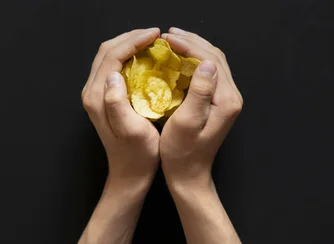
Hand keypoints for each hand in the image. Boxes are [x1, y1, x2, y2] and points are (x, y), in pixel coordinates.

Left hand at [81, 27, 160, 190]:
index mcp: (98, 97)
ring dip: (130, 45)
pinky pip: (115, 67)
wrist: (130, 174)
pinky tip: (147, 58)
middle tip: (155, 34)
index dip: (133, 41)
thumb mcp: (132, 131)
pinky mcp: (106, 98)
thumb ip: (117, 103)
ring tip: (153, 42)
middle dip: (131, 38)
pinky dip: (130, 56)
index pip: (112, 56)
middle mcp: (93, 92)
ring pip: (110, 57)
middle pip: (107, 51)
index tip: (156, 35)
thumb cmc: (138, 155)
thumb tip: (114, 76)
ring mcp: (98, 95)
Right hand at [159, 27, 242, 185]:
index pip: (211, 60)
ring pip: (214, 63)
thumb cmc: (182, 153)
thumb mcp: (187, 122)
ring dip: (194, 48)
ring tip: (172, 40)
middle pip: (215, 57)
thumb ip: (200, 92)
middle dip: (192, 41)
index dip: (189, 44)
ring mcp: (227, 100)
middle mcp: (231, 97)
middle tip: (168, 34)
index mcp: (227, 100)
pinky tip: (178, 58)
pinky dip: (194, 61)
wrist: (189, 175)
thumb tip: (207, 63)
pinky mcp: (219, 103)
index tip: (167, 38)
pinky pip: (209, 74)